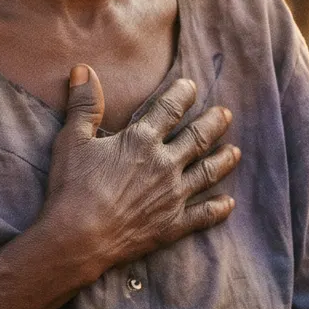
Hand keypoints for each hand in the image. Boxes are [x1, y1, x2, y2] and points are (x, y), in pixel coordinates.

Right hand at [41, 67, 238, 279]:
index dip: (182, 94)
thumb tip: (83, 69)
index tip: (191, 86)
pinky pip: (203, 215)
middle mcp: (165, 165)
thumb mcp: (72, 139)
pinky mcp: (172, 225)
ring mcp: (173, 196)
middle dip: (214, 123)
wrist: (77, 239)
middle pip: (198, 138)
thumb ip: (83, 104)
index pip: (169, 109)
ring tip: (235, 151)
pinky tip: (229, 203)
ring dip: (223, 160)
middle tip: (226, 114)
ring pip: (207, 173)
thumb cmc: (72, 187)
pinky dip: (218, 208)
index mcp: (142, 140)